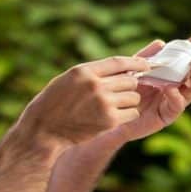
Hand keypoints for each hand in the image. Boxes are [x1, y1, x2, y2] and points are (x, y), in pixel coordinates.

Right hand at [18, 55, 150, 146]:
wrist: (44, 130)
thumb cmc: (54, 103)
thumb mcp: (69, 79)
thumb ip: (92, 73)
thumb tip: (119, 69)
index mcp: (84, 71)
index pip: (119, 62)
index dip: (136, 62)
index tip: (146, 64)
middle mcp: (95, 85)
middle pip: (130, 80)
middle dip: (130, 86)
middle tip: (122, 93)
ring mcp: (103, 103)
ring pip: (134, 97)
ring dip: (129, 102)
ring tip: (115, 106)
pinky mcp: (109, 121)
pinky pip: (132, 113)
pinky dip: (127, 115)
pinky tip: (116, 117)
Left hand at [101, 36, 190, 142]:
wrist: (113, 113)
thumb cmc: (124, 90)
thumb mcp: (133, 70)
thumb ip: (146, 57)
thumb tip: (161, 43)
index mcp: (170, 75)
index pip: (186, 62)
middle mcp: (177, 87)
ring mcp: (174, 101)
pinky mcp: (168, 116)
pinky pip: (177, 105)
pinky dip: (176, 96)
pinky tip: (170, 89)